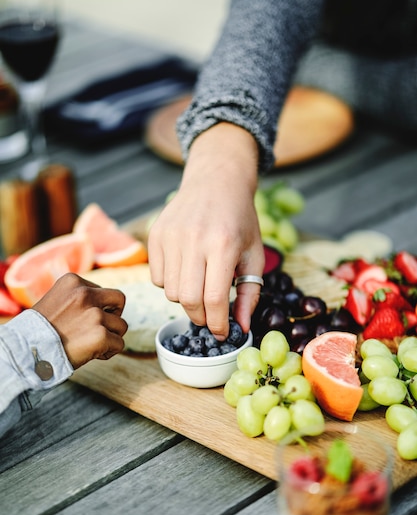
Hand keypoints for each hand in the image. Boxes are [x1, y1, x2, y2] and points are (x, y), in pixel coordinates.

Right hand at [32, 273, 127, 368]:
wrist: (26, 352)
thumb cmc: (39, 331)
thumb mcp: (55, 301)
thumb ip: (77, 299)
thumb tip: (105, 306)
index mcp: (73, 282)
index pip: (102, 291)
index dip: (98, 307)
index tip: (83, 320)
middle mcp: (85, 294)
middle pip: (120, 300)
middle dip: (114, 315)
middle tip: (102, 328)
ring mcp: (94, 315)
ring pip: (121, 325)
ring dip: (110, 336)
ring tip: (91, 344)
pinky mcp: (101, 335)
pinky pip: (119, 344)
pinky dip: (109, 352)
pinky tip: (93, 354)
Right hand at [148, 123, 264, 339]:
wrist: (216, 181)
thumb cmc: (239, 221)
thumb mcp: (253, 255)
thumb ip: (249, 294)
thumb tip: (241, 327)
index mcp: (223, 246)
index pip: (214, 299)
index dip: (218, 323)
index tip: (223, 333)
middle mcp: (194, 240)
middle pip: (189, 300)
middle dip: (201, 317)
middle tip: (210, 316)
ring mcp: (171, 237)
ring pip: (170, 292)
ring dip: (186, 299)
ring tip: (200, 285)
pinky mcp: (155, 235)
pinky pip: (157, 278)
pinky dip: (171, 284)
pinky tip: (186, 270)